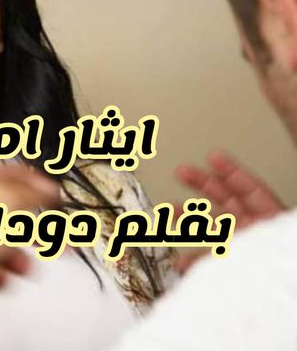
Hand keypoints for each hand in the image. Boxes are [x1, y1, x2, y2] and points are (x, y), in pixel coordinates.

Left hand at [0, 162, 59, 288]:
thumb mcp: (6, 201)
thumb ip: (30, 191)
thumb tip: (47, 187)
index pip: (10, 174)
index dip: (35, 181)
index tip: (52, 193)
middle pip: (8, 212)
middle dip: (33, 227)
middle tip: (51, 237)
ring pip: (0, 242)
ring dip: (19, 255)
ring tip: (25, 266)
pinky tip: (0, 277)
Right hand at [173, 150, 284, 273]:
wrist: (287, 298)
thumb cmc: (285, 262)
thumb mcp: (275, 237)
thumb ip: (253, 222)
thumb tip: (235, 216)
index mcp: (269, 218)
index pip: (249, 188)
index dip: (230, 171)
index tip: (214, 157)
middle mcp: (253, 229)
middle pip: (225, 199)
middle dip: (201, 184)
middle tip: (182, 171)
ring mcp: (241, 246)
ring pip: (212, 226)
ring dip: (189, 218)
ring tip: (170, 211)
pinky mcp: (232, 264)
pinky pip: (209, 258)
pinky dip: (194, 259)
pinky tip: (182, 264)